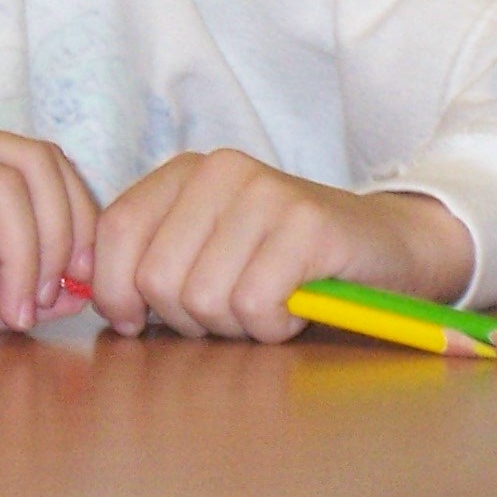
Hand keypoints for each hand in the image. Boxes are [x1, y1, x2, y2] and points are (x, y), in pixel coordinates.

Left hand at [90, 151, 474, 341]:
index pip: (115, 234)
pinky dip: (273, 326)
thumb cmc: (283, 262)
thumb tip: (109, 307)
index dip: (115, 292)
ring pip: (204, 297)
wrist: (387, 247)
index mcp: (183, 172)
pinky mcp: (310, 225)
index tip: (137, 321)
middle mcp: (220, 170)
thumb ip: (152, 264)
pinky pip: (257, 304)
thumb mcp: (207, 251)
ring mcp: (267, 192)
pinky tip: (294, 307)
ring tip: (265, 305)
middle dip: (186, 318)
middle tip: (228, 312)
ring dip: (235, 325)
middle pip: (157, 277)